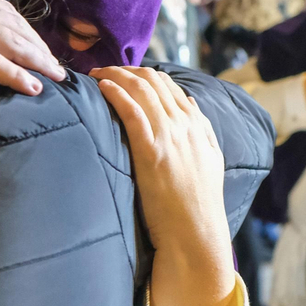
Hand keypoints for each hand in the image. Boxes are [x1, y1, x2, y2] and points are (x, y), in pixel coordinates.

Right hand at [0, 0, 65, 94]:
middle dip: (39, 46)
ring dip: (38, 60)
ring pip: (11, 43)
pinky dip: (16, 74)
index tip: (38, 42)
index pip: (3, 8)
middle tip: (57, 64)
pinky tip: (35, 86)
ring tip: (56, 76)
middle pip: (14, 26)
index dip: (25, 28)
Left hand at [92, 66, 234, 305]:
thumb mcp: (209, 162)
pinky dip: (117, 93)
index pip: (170, 86)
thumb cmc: (196, 207)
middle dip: (125, 70)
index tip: (123, 74)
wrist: (195, 236)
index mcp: (198, 127)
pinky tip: (102, 87)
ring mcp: (170, 137)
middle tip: (102, 70)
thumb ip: (200, 133)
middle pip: (154, 81)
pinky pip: (133, 112)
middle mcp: (186, 126)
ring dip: (115, 75)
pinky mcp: (152, 152)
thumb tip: (189, 107)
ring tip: (95, 73)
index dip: (144, 74)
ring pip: (142, 90)